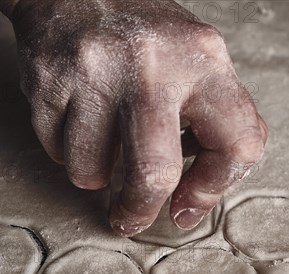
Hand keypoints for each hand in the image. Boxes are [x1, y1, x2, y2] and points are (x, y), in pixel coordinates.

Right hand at [0, 0, 267, 235]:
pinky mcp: (51, 79)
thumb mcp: (198, 62)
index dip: (214, 188)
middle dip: (140, 210)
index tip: (188, 206)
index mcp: (205, 59)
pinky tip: (79, 117)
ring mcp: (97, 71)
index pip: (237, 144)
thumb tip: (195, 198)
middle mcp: (154, 64)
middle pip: (154, 174)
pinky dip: (68, 150)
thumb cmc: (145, 39)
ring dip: (97, 173)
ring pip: (92, 172)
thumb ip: (215, 122)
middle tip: (131, 218)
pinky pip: (57, 152)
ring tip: (103, 137)